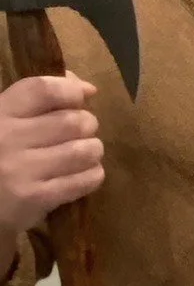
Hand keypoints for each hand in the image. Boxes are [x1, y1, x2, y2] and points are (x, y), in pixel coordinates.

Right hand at [0, 73, 103, 232]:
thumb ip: (34, 99)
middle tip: (84, 131)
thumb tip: (83, 86)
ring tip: (86, 152)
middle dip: (87, 123)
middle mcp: (8, 138)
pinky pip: (83, 180)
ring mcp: (21, 170)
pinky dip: (92, 174)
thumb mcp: (2, 120)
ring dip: (93, 150)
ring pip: (82, 151)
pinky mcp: (35, 199)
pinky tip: (85, 174)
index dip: (71, 89)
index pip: (43, 90)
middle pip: (71, 121)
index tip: (84, 94)